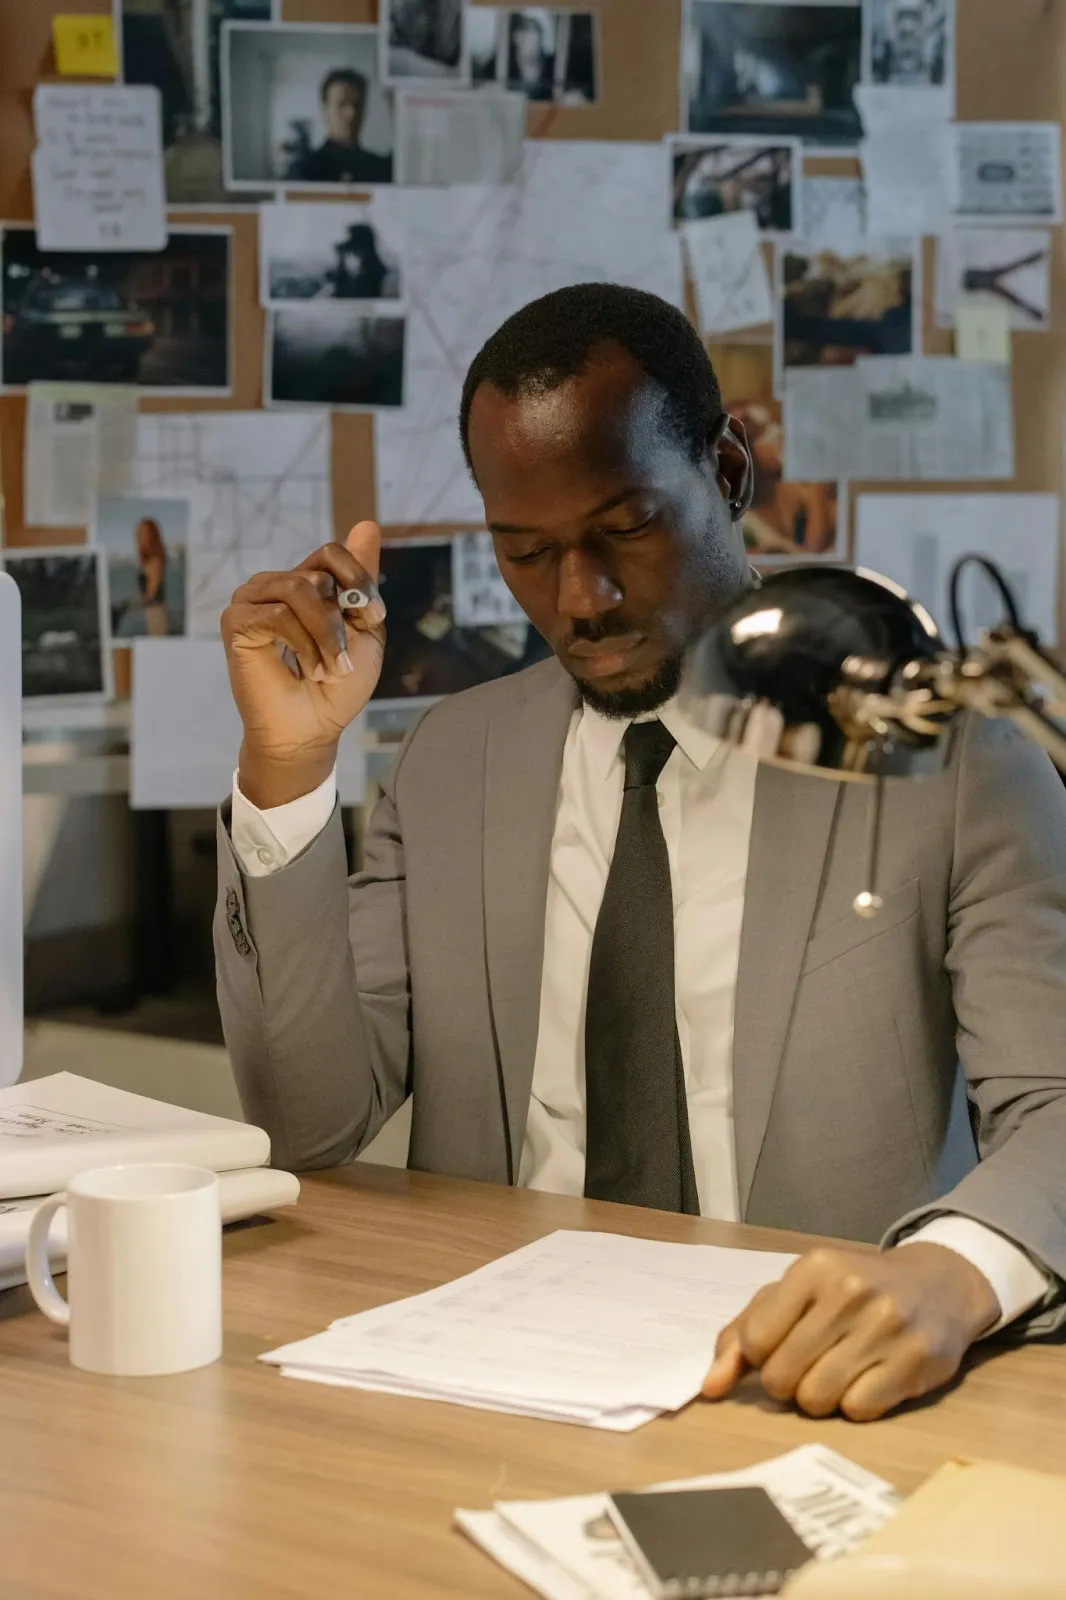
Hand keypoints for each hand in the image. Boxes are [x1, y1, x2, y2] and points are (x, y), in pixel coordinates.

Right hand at [222, 521, 386, 807]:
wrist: (311, 729)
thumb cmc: (336, 686)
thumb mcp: (363, 629)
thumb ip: (362, 580)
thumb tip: (368, 523)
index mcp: (304, 582)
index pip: (331, 553)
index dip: (358, 582)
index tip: (373, 619)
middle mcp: (274, 585)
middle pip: (318, 574)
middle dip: (341, 622)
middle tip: (343, 662)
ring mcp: (251, 600)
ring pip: (299, 590)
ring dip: (325, 637)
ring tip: (327, 670)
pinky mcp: (236, 621)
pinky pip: (278, 615)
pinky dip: (303, 646)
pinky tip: (306, 670)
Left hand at [701, 1243, 1000, 1421]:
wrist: (936, 1285)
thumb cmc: (850, 1292)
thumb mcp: (794, 1295)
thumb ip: (743, 1335)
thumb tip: (709, 1387)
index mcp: (812, 1268)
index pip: (754, 1341)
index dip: (760, 1357)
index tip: (780, 1347)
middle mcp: (849, 1291)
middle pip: (782, 1376)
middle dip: (787, 1382)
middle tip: (809, 1365)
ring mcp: (886, 1326)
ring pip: (816, 1399)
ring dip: (819, 1398)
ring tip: (836, 1373)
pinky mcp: (916, 1361)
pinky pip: (858, 1411)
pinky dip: (855, 1405)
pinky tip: (868, 1380)